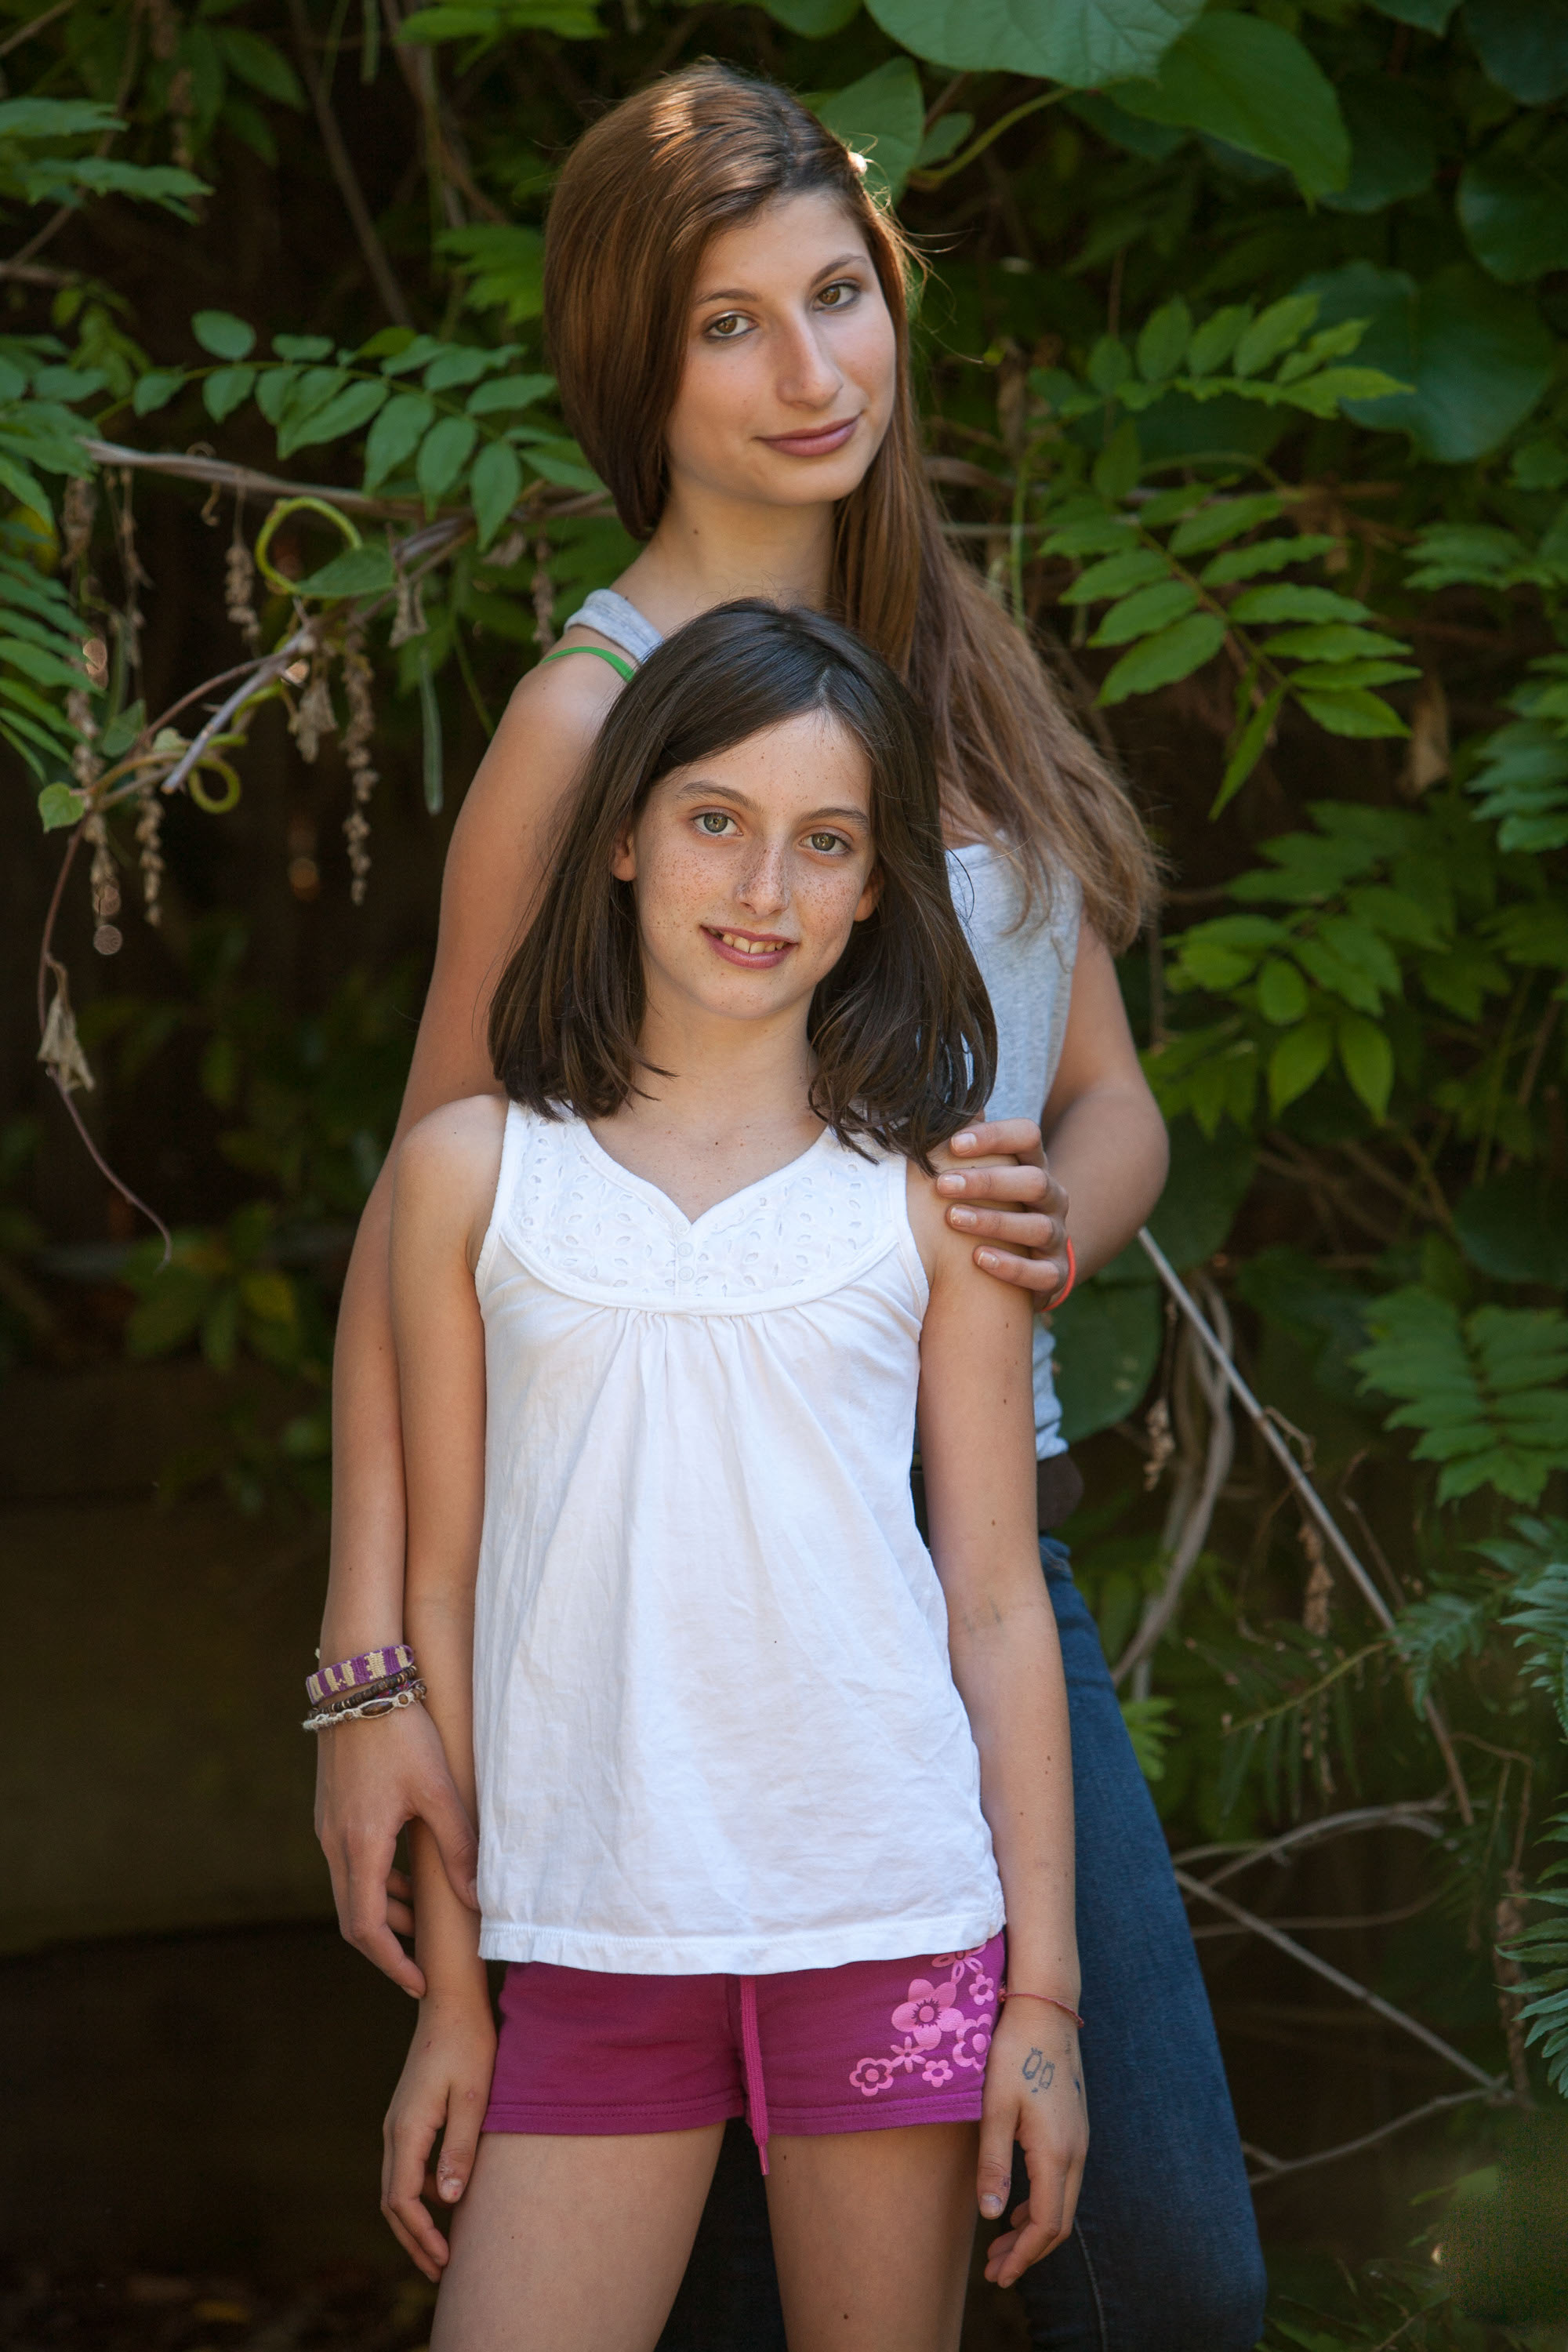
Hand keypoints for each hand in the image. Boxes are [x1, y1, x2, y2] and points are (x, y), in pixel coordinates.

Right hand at [314, 1700, 478, 1996]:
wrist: (358, 1679)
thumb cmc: (400, 1731)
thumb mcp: (439, 1790)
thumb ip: (459, 1846)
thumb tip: (479, 1899)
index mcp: (359, 1845)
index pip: (366, 1928)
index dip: (392, 1963)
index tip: (418, 1983)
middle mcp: (334, 1842)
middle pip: (353, 1917)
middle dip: (388, 1944)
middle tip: (423, 1960)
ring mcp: (328, 1825)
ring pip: (350, 1888)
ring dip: (382, 1910)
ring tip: (422, 1917)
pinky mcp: (331, 1808)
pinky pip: (349, 1861)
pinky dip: (375, 1880)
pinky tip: (405, 1869)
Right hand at [382, 2001, 496, 2280]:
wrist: (449, 2000)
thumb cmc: (467, 2043)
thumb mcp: (473, 2097)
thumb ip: (460, 2148)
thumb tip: (445, 2201)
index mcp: (407, 2128)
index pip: (401, 2198)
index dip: (419, 2235)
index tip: (443, 2261)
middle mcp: (394, 2129)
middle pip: (391, 2199)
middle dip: (412, 2239)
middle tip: (438, 2271)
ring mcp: (398, 2121)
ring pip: (394, 2184)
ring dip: (413, 2219)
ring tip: (439, 2248)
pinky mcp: (408, 2114)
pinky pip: (404, 2166)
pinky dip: (416, 2194)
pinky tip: (442, 2201)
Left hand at [936, 1122, 1069, 1301]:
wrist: (1026, 1260)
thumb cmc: (990, 1205)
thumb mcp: (980, 1172)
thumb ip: (963, 1143)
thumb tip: (935, 1103)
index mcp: (1034, 1165)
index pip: (1028, 1136)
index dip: (994, 1136)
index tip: (953, 1143)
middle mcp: (1052, 1198)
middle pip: (1033, 1181)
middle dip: (986, 1181)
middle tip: (941, 1184)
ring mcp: (1057, 1237)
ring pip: (1037, 1227)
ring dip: (993, 1221)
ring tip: (952, 1219)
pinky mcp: (1055, 1274)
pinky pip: (1042, 1274)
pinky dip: (1011, 1267)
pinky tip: (979, 1258)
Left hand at [976, 1999, 1088, 2286]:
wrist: (1046, 2009)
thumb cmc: (1013, 2053)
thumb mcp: (994, 2107)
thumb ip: (993, 2162)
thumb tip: (992, 2216)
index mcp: (1057, 2153)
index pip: (1046, 2225)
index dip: (1023, 2257)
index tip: (999, 2277)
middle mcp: (1077, 2153)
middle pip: (1059, 2222)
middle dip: (1027, 2252)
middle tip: (994, 2271)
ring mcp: (1080, 2141)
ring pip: (1062, 2203)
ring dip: (1033, 2230)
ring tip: (999, 2245)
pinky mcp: (1074, 2129)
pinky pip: (1063, 2182)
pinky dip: (1041, 2204)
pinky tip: (1016, 2206)